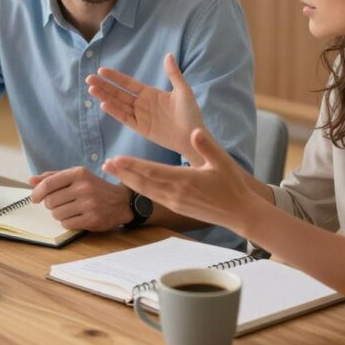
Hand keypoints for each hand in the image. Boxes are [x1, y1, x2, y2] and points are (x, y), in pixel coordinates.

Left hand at [29, 167, 131, 231]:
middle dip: (51, 205)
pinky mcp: (92, 219)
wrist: (121, 201)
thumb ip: (54, 177)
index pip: (48, 184)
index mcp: (79, 173)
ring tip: (71, 210)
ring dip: (60, 214)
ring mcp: (89, 204)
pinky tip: (77, 217)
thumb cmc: (94, 188)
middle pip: (50, 201)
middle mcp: (84, 187)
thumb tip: (30, 180)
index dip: (37, 193)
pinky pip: (66, 224)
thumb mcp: (77, 177)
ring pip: (56, 214)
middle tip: (61, 204)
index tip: (35, 198)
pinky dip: (68, 222)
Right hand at [86, 53, 204, 161]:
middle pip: (118, 93)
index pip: (127, 83)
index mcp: (150, 93)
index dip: (114, 77)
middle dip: (104, 86)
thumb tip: (168, 55)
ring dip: (105, 97)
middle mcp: (142, 104)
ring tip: (91, 89)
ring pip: (118, 105)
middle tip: (88, 79)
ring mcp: (140, 116)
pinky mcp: (141, 129)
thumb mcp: (183, 91)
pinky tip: (104, 104)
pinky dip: (115, 112)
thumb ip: (173, 74)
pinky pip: (125, 119)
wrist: (193, 136)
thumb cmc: (191, 113)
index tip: (101, 70)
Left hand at [103, 128, 257, 232]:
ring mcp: (175, 202)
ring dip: (128, 180)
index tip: (117, 158)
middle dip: (123, 173)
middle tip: (105, 164)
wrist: (239, 213)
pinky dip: (139, 188)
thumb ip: (207, 147)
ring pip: (145, 190)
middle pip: (143, 182)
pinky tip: (131, 182)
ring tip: (112, 171)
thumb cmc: (232, 186)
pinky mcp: (176, 207)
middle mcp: (176, 193)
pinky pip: (153, 196)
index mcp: (185, 180)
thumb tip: (195, 131)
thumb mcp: (223, 162)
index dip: (133, 165)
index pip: (153, 171)